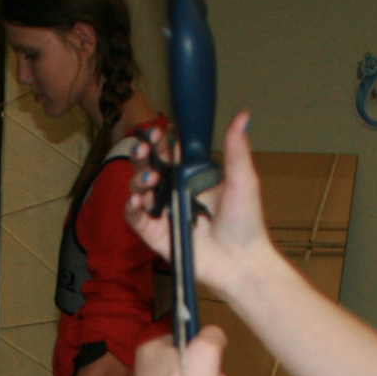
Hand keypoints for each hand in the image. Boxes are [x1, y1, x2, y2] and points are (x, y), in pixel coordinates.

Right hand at [125, 111, 272, 297]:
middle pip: (148, 165)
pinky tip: (136, 200)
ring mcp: (163, 212)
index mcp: (192, 176)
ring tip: (150, 176)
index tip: (159, 131)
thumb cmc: (245, 222)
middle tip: (144, 148)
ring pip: (138, 188)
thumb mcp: (243, 180)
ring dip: (137, 178)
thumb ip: (236, 148)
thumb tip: (243, 115)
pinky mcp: (155, 234)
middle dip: (141, 154)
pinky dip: (131, 207)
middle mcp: (174, 191)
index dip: (160, 140)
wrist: (242, 261)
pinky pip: (135, 218)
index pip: (170, 151)